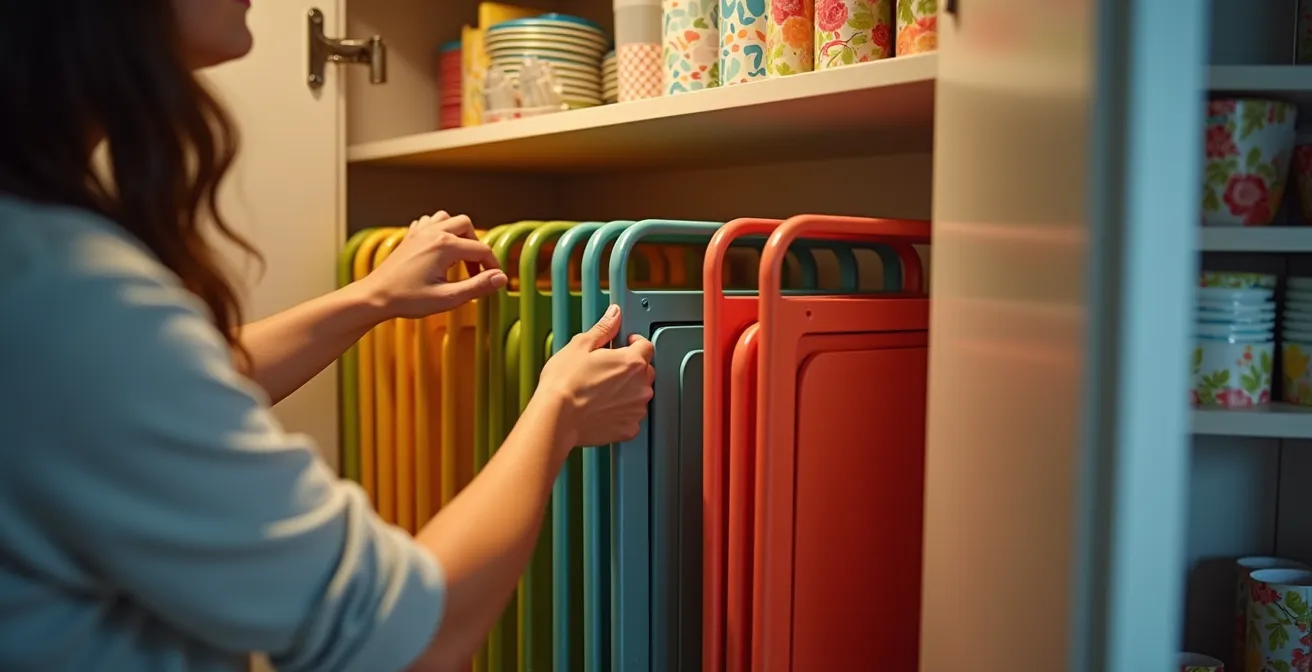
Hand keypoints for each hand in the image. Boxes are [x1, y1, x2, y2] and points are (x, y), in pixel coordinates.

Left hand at [364, 211, 507, 318]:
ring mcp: (419, 232)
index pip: (481, 249)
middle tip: (476, 269)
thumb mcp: (448, 298)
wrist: (375, 296)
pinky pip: (430, 222)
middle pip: (467, 226)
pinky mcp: (410, 237)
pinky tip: (440, 248)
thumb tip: (501, 278)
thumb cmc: (407, 299)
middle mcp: (433, 233)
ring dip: (459, 234)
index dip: (492, 265)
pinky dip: (440, 230)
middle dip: (476, 246)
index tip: (494, 279)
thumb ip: (477, 286)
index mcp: (445, 246)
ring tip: (459, 256)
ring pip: (448, 218)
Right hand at [536, 305, 654, 447]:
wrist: (556, 417)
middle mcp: (640, 386)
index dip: (635, 342)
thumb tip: (614, 315)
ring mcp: (636, 409)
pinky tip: (603, 407)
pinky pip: (631, 417)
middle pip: (645, 371)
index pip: (646, 346)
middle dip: (631, 367)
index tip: (625, 344)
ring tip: (602, 390)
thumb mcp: (581, 345)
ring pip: (639, 394)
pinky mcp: (628, 429)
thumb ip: (604, 328)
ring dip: (628, 390)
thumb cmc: (565, 384)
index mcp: (632, 362)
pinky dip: (622, 412)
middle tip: (608, 368)